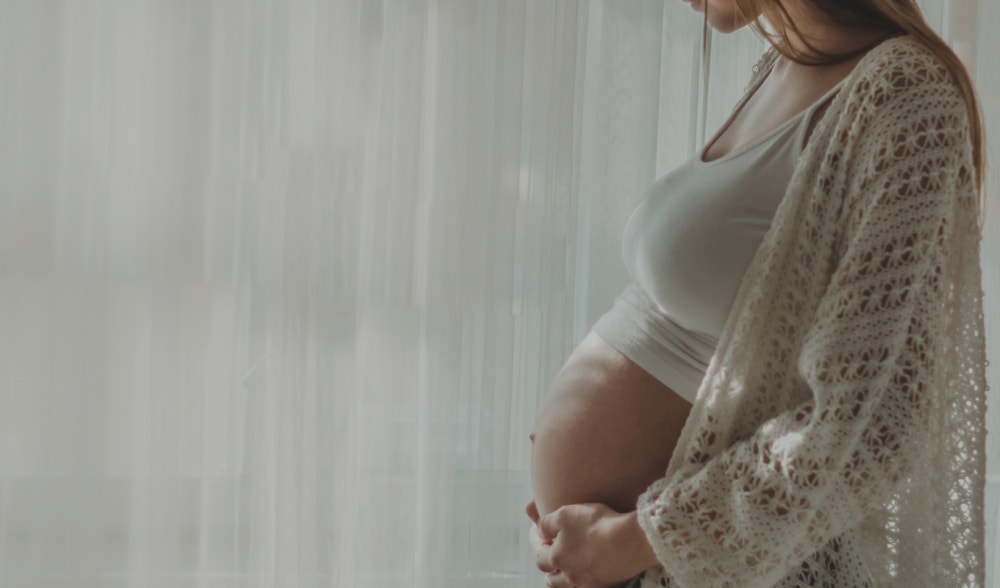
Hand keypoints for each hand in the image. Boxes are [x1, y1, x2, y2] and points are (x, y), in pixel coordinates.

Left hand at [525, 500, 657, 587]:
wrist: (631, 540)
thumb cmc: (596, 525)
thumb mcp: (565, 514)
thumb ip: (547, 523)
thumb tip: (541, 529)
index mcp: (557, 558)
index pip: (540, 557)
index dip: (539, 545)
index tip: (542, 535)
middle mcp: (570, 576)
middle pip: (553, 579)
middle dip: (551, 567)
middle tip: (555, 554)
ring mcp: (589, 583)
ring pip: (570, 586)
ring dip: (566, 577)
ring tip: (571, 566)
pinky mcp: (608, 585)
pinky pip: (590, 586)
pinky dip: (586, 580)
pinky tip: (592, 569)